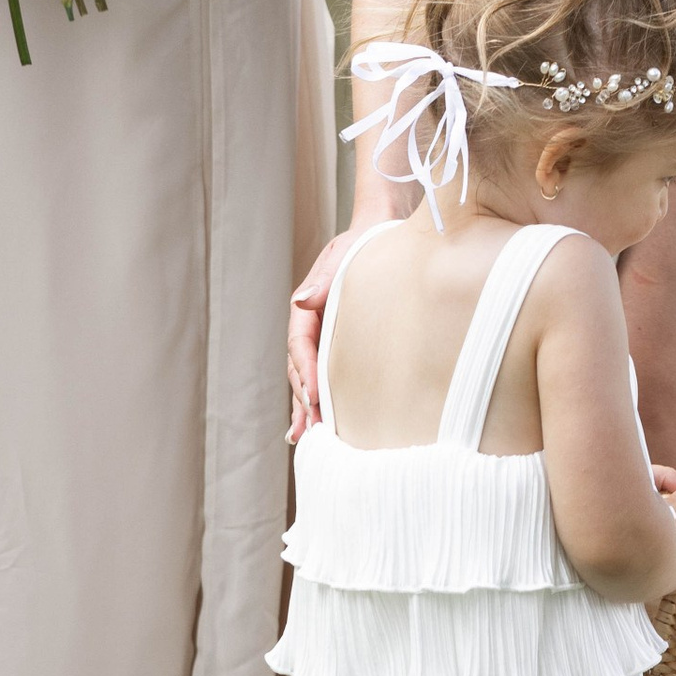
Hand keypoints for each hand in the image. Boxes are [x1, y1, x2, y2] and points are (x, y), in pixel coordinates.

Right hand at [287, 230, 357, 441]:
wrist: (376, 238)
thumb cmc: (358, 247)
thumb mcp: (341, 257)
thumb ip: (324, 280)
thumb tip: (304, 300)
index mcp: (306, 309)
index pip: (299, 345)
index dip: (305, 372)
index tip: (313, 396)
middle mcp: (310, 329)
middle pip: (300, 369)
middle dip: (304, 399)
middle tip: (313, 428)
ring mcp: (321, 341)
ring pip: (308, 378)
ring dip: (307, 407)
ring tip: (307, 438)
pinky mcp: (336, 349)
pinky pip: (323, 377)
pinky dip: (318, 401)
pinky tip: (315, 426)